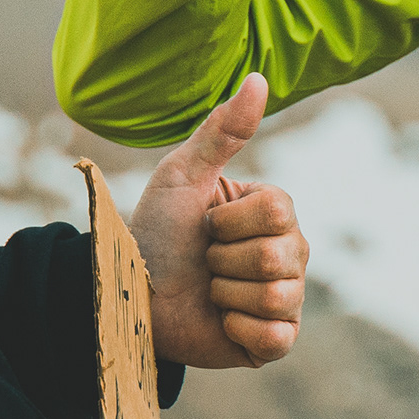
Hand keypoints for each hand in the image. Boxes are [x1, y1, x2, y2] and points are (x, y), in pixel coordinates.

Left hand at [130, 78, 307, 368]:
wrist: (130, 295)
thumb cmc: (154, 233)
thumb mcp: (183, 176)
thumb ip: (222, 131)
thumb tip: (258, 77)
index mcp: (274, 214)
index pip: (279, 211)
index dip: (230, 221)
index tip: (205, 225)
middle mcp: (289, 254)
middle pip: (279, 255)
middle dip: (224, 260)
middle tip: (203, 262)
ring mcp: (285, 299)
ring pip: (277, 296)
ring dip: (226, 295)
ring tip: (208, 292)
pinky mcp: (273, 341)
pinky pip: (276, 337)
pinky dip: (238, 330)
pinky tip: (221, 323)